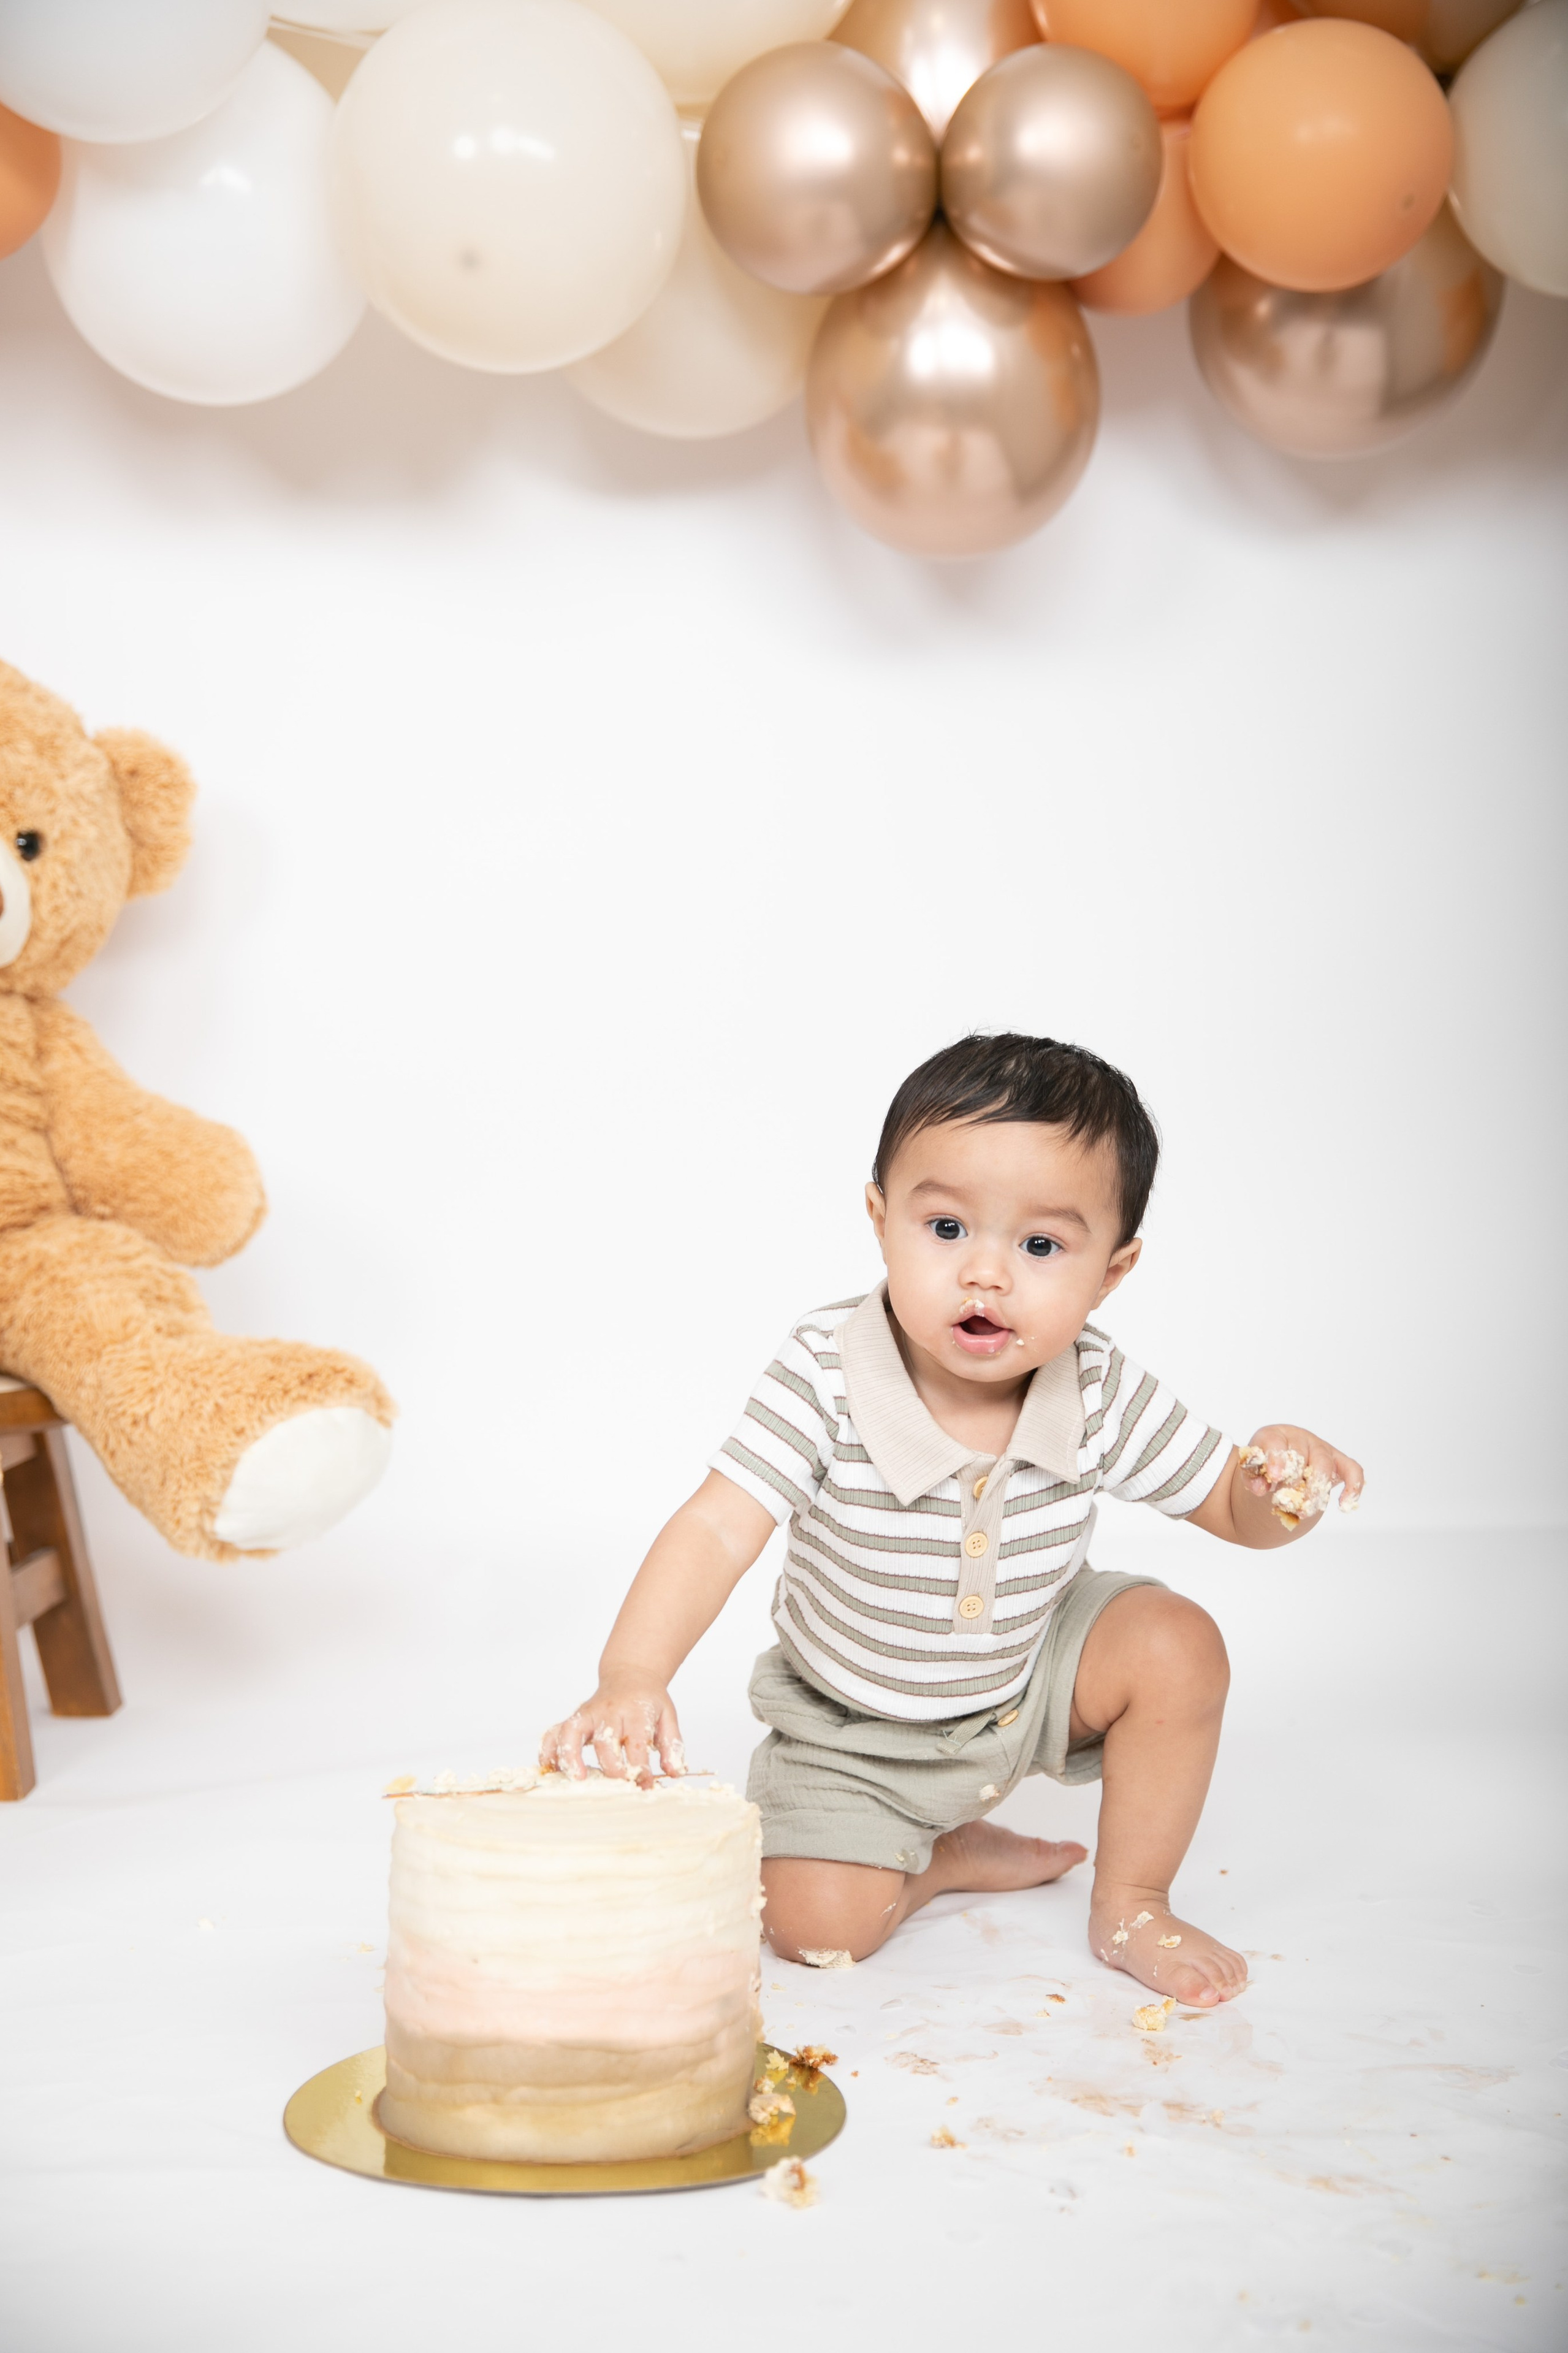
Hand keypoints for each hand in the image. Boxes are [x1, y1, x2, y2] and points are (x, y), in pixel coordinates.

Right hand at [539, 1676, 685, 1783]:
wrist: (631, 1674)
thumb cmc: (649, 1700)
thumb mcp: (667, 1717)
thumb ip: (672, 1745)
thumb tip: (674, 1773)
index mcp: (635, 1711)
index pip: (636, 1742)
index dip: (639, 1768)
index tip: (644, 1785)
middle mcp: (609, 1711)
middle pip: (605, 1741)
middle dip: (612, 1769)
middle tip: (619, 1789)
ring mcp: (588, 1713)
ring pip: (571, 1731)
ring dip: (571, 1756)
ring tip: (576, 1779)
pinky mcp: (574, 1718)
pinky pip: (555, 1731)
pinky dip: (548, 1749)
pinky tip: (550, 1768)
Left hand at [1238, 1425, 1364, 1527]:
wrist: (1281, 1467)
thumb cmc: (1264, 1468)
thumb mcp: (1251, 1472)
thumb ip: (1252, 1478)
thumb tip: (1260, 1488)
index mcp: (1274, 1435)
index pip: (1275, 1442)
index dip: (1275, 1459)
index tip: (1274, 1476)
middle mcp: (1299, 1438)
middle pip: (1301, 1455)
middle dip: (1293, 1481)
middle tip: (1286, 1502)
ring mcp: (1321, 1449)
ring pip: (1324, 1464)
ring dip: (1316, 1490)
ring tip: (1304, 1511)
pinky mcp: (1339, 1462)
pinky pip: (1353, 1470)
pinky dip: (1353, 1486)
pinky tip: (1345, 1505)